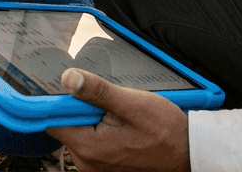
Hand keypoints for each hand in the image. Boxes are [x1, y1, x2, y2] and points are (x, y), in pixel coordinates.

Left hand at [47, 68, 189, 171]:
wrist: (188, 153)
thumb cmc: (165, 131)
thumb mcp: (132, 103)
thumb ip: (97, 92)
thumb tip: (68, 79)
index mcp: (88, 147)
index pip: (52, 121)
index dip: (60, 101)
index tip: (75, 90)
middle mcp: (86, 163)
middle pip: (66, 126)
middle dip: (82, 110)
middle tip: (110, 104)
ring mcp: (95, 168)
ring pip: (81, 134)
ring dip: (94, 121)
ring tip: (121, 117)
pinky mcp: (104, 168)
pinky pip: (93, 144)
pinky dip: (103, 132)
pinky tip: (123, 128)